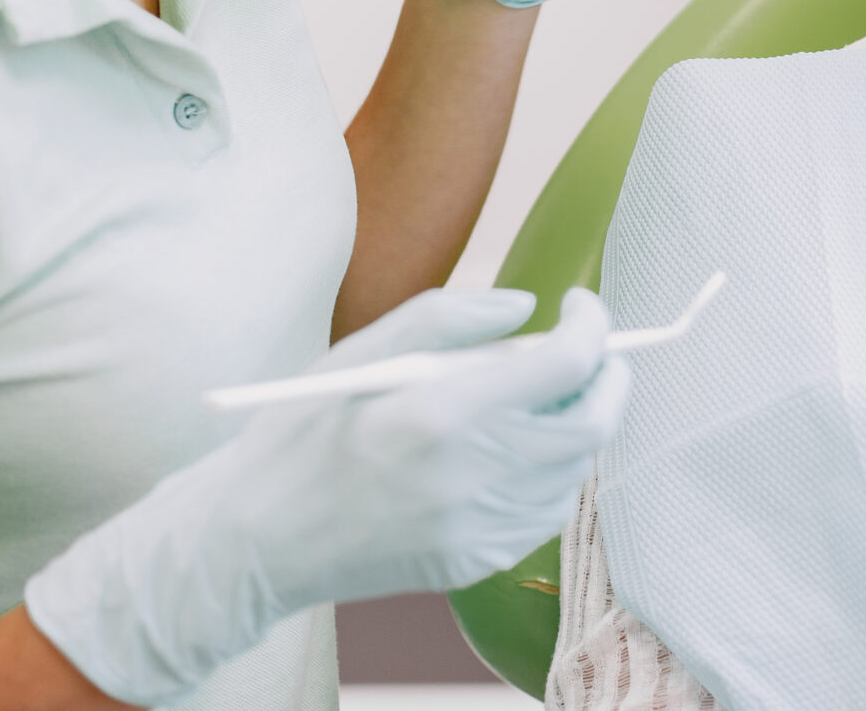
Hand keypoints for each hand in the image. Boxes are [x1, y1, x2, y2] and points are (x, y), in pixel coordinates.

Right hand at [25, 288, 629, 706]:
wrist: (258, 538)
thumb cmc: (301, 432)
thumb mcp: (363, 350)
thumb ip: (451, 317)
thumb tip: (527, 308)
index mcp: (442, 413)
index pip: (568, 364)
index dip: (591, 324)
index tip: (578, 304)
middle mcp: (473, 477)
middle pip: (593, 421)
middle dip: (607, 374)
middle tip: (587, 347)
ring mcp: (479, 529)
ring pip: (576, 468)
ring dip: (574, 423)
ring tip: (534, 397)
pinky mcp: (477, 561)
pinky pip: (547, 511)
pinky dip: (549, 472)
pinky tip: (508, 451)